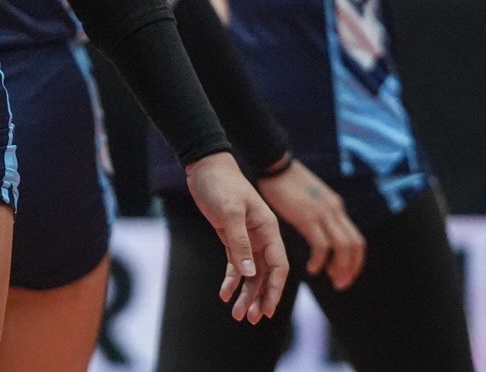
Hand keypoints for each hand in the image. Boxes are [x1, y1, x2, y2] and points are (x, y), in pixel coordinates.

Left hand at [186, 152, 288, 323]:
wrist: (206, 167)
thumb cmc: (221, 185)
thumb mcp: (229, 212)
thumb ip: (239, 242)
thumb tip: (249, 273)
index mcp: (268, 229)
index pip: (279, 265)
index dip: (275, 289)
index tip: (267, 310)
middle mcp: (262, 236)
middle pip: (266, 274)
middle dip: (259, 297)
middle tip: (249, 319)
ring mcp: (247, 238)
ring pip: (251, 273)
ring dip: (245, 293)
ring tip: (237, 315)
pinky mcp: (232, 237)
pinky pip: (235, 264)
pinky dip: (231, 280)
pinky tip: (224, 294)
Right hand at [257, 161, 364, 289]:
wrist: (276, 165)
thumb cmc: (287, 183)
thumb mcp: (311, 198)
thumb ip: (319, 213)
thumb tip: (319, 231)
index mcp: (336, 207)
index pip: (356, 240)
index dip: (355, 261)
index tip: (345, 274)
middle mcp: (335, 210)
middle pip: (354, 245)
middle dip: (351, 268)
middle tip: (340, 283)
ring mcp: (323, 213)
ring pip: (343, 247)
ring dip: (339, 267)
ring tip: (330, 279)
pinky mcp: (308, 216)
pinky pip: (321, 245)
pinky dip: (320, 260)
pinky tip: (313, 268)